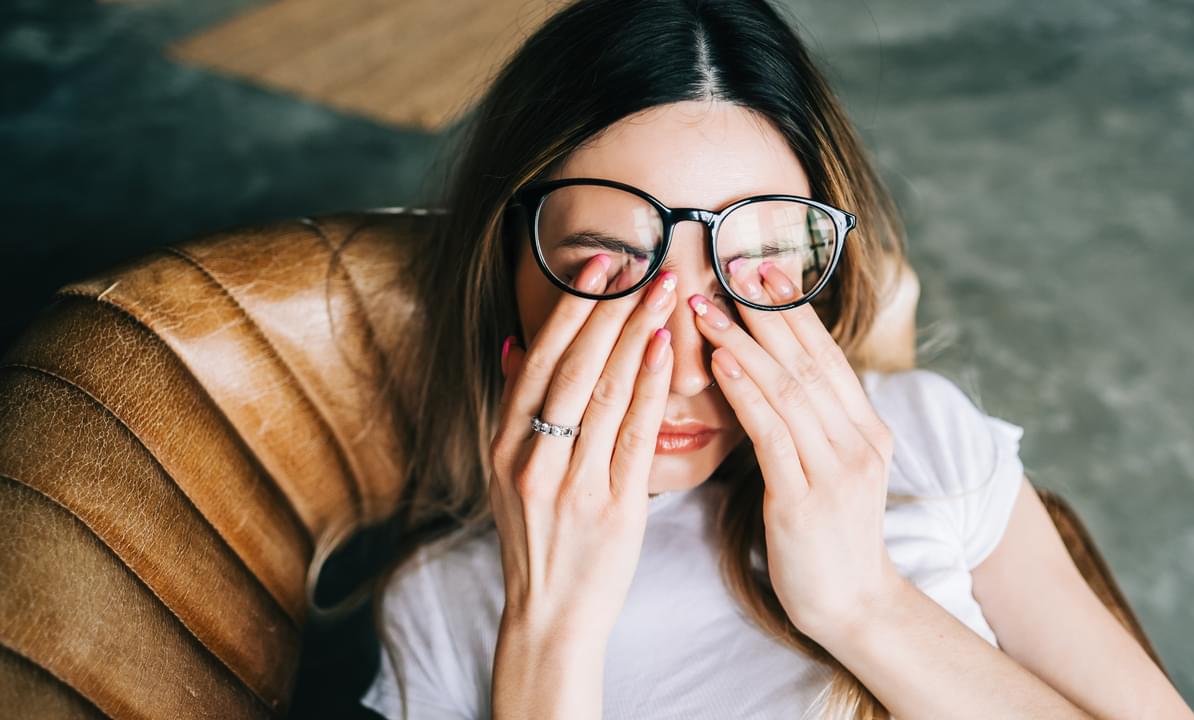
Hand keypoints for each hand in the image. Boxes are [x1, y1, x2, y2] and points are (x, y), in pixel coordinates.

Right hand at [489, 253, 677, 651]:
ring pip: (603, 393)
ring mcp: (570, 484)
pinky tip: (664, 350)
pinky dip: (647, 388)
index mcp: (504, 445)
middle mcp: (531, 459)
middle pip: (572, 367)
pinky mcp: (611, 507)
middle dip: (608, 308)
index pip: (537, 360)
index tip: (598, 264)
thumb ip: (513, 409)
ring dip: (635, 334)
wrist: (549, 616)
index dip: (570, 308)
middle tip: (642, 263)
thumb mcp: (508, 473)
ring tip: (664, 290)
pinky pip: (632, 436)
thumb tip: (513, 344)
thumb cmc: (538, 539)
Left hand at [688, 259, 905, 641]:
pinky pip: (772, 433)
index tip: (762, 269)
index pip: (826, 355)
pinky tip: (719, 363)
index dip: (794, 310)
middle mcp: (860, 441)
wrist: (852, 605)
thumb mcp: (831, 469)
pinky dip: (745, 392)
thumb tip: (774, 373)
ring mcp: (837, 470)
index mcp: (867, 430)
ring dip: (743, 342)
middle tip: (730, 266)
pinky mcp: (805, 500)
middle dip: (767, 311)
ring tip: (706, 307)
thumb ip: (813, 423)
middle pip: (808, 360)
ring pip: (788, 389)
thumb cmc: (828, 536)